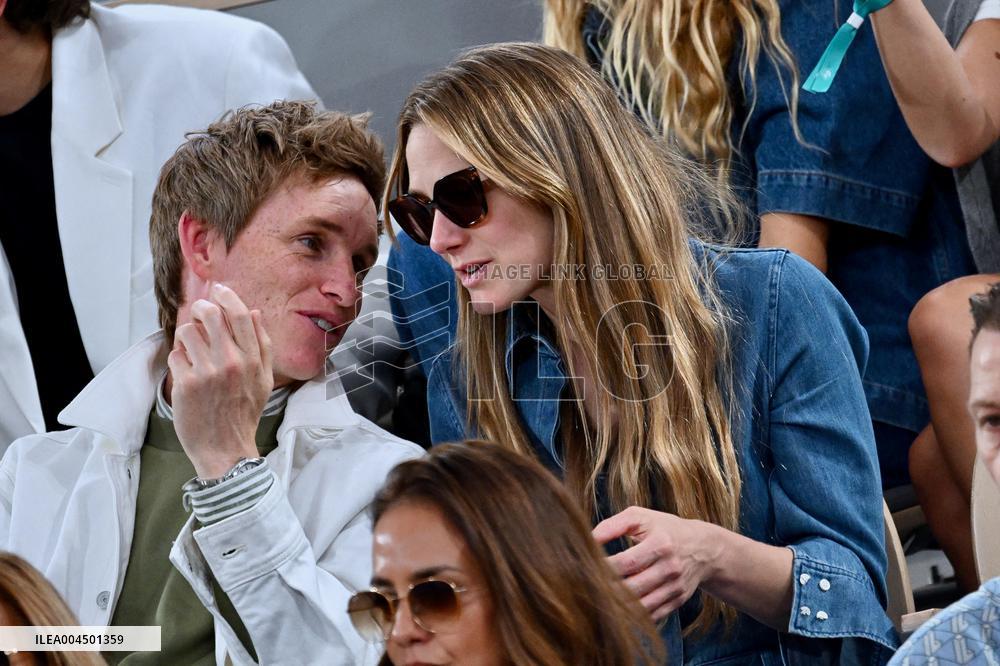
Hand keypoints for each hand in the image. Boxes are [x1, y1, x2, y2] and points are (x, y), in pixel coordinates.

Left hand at [168, 282, 272, 478]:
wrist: (225, 449)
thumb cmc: (244, 413)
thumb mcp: (264, 379)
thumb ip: (262, 344)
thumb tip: (253, 312)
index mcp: (253, 360)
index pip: (239, 314)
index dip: (227, 296)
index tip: (219, 289)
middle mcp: (231, 362)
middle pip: (209, 314)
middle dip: (199, 308)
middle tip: (198, 315)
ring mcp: (206, 372)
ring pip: (187, 331)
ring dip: (187, 337)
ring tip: (192, 351)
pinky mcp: (185, 384)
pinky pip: (175, 354)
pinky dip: (178, 360)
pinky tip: (187, 373)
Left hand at [593, 506, 722, 621]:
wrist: (703, 548)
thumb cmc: (664, 529)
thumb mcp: (641, 517)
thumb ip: (613, 524)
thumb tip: (589, 538)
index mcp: (661, 544)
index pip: (626, 562)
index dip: (603, 569)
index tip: (585, 570)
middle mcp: (670, 568)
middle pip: (632, 588)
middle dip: (606, 591)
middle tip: (585, 590)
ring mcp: (675, 588)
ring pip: (641, 607)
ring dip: (617, 608)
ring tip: (596, 603)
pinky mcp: (677, 601)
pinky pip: (651, 616)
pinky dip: (633, 618)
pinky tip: (616, 612)